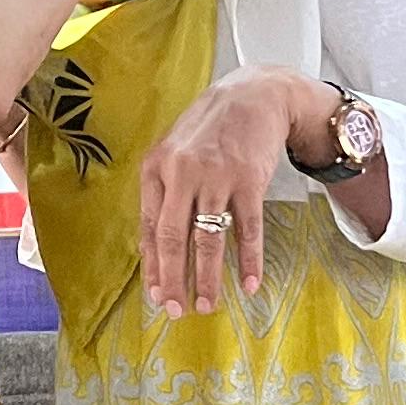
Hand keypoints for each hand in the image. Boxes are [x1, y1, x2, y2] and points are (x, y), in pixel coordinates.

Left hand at [140, 70, 300, 319]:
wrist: (255, 94)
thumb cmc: (210, 127)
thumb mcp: (175, 150)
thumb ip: (164, 191)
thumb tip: (154, 246)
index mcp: (156, 167)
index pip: (150, 227)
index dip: (153, 266)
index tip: (156, 295)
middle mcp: (182, 172)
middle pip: (174, 238)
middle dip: (174, 280)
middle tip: (176, 310)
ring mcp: (216, 176)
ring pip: (209, 239)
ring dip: (208, 277)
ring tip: (208, 304)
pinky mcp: (249, 179)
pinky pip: (247, 229)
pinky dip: (249, 260)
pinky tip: (250, 283)